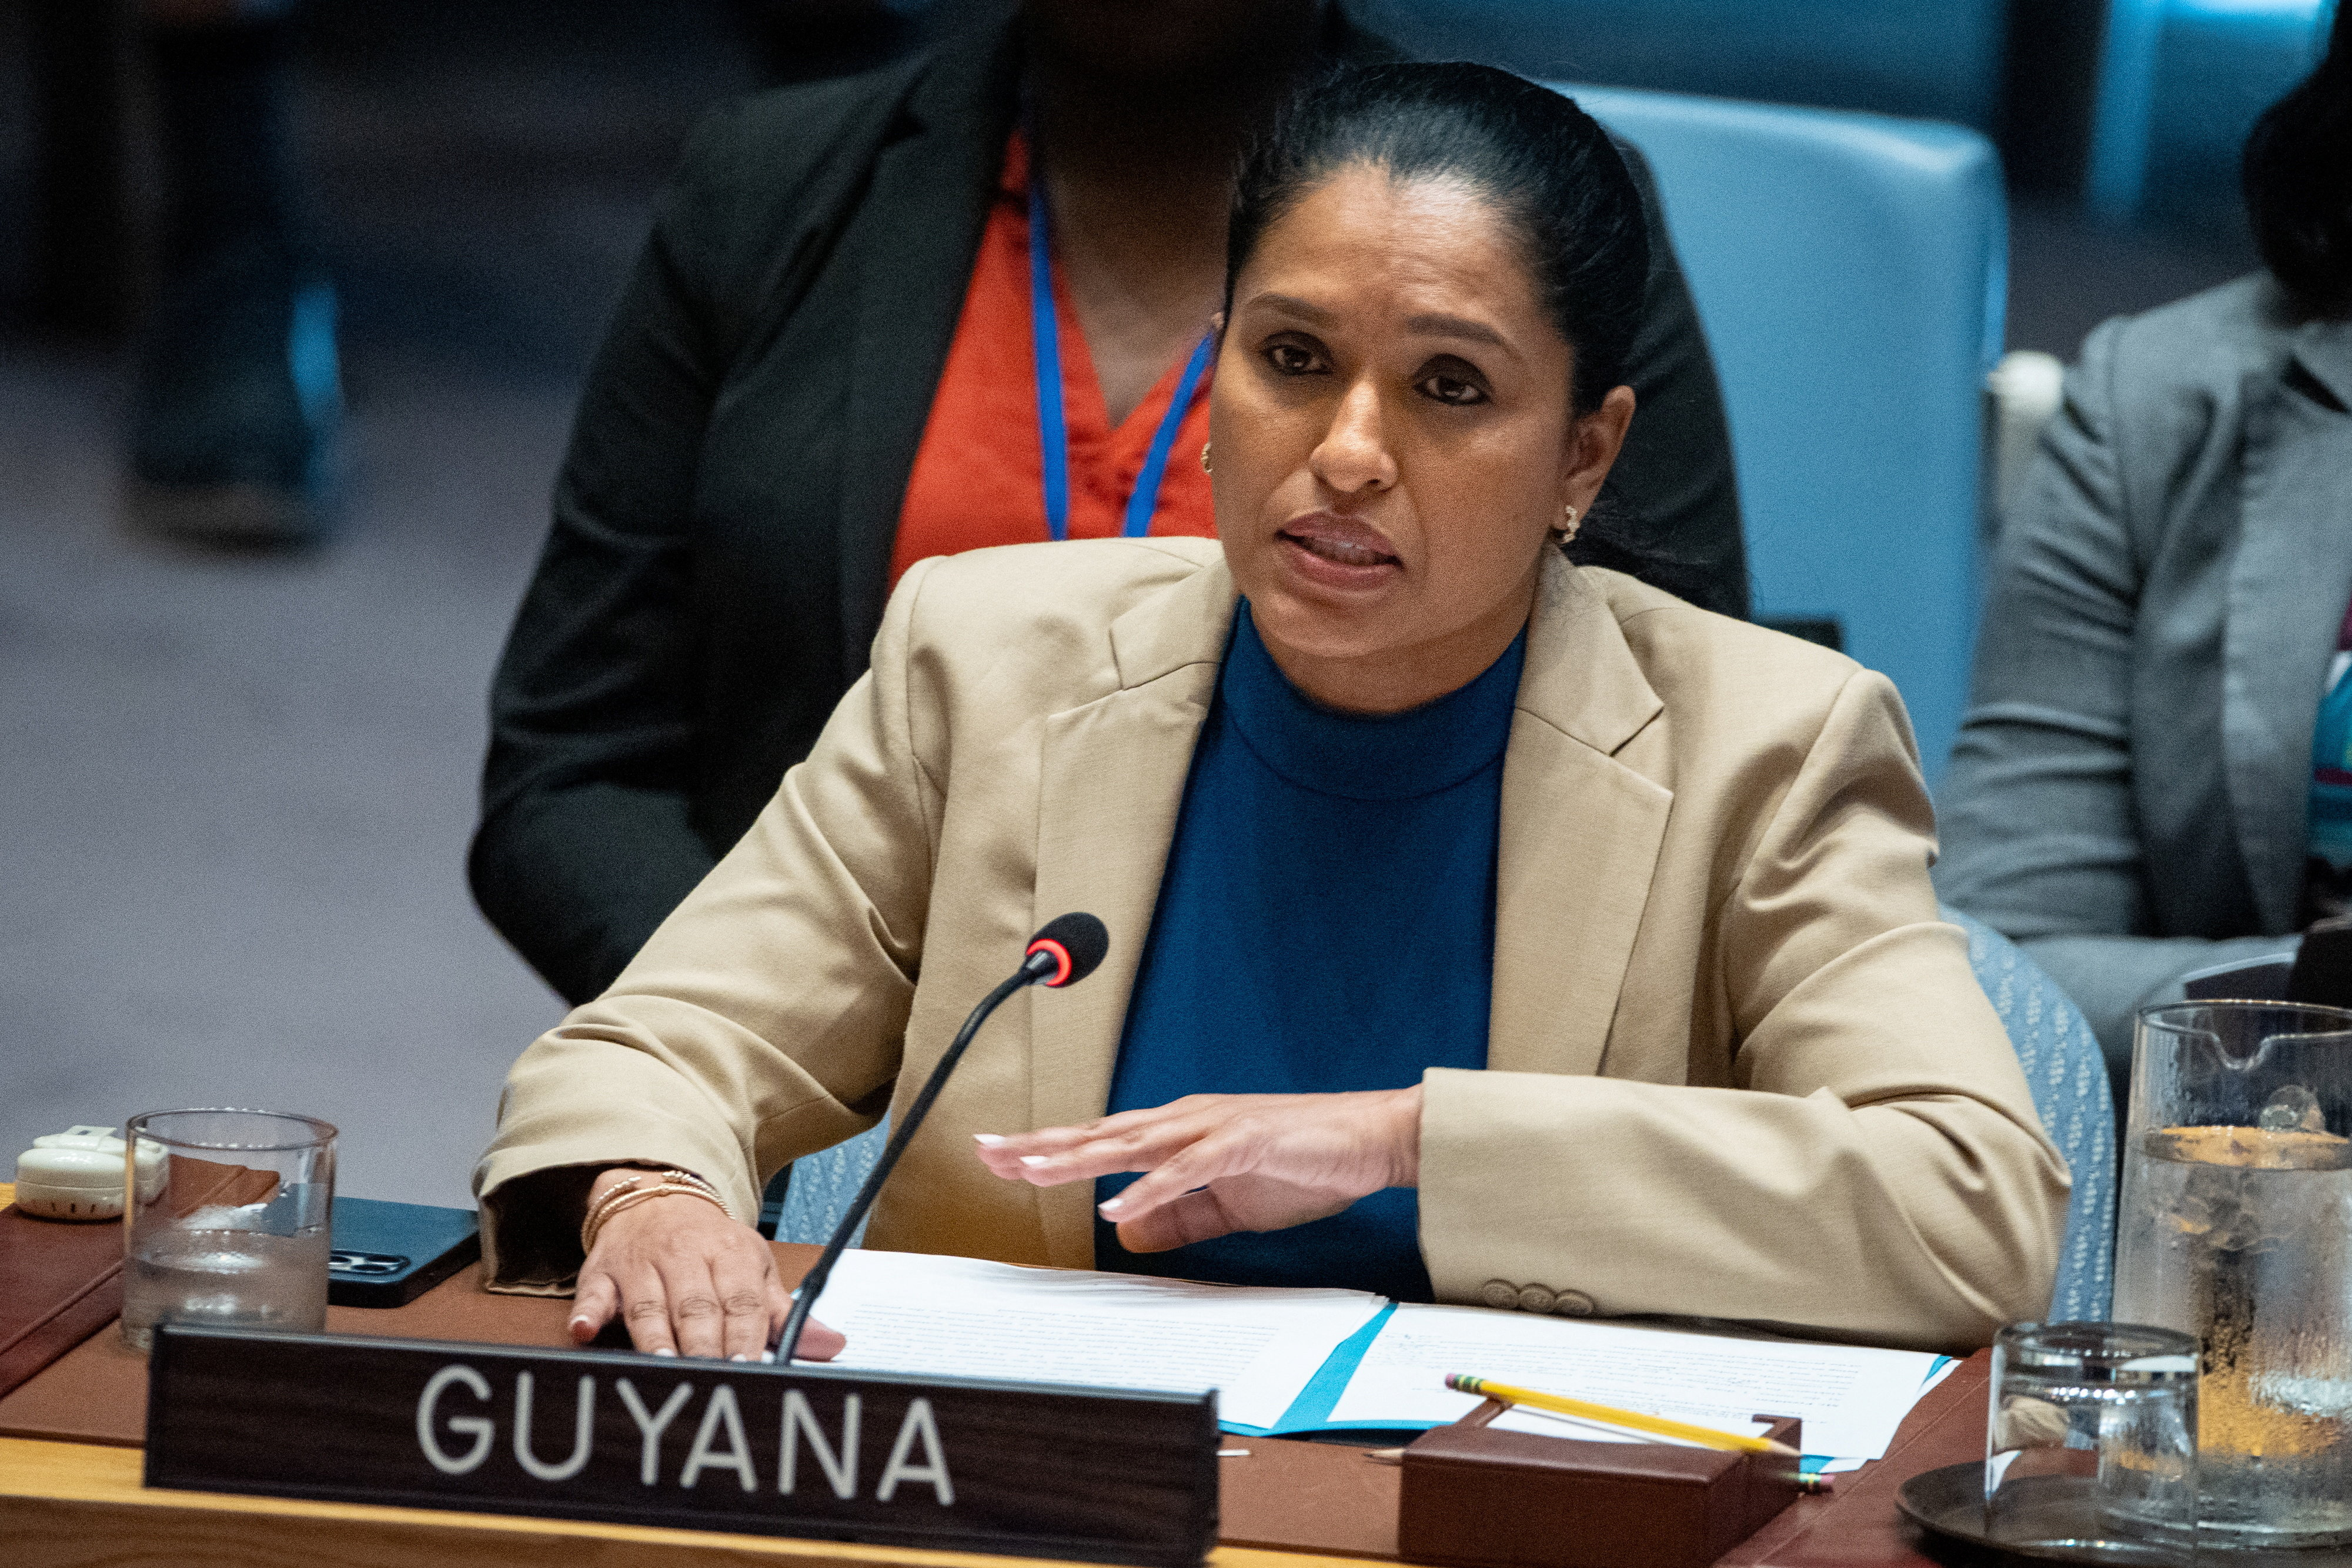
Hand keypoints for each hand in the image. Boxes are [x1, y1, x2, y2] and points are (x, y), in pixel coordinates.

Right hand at [569, 1167, 845, 1360]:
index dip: (745, 1334)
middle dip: (703, 1344)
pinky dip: (588, 1311)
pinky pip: (593, 1293)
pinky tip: (584, 1329)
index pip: (741, 1301)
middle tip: (708, 1377)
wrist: (655, 1196)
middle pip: (696, 1306)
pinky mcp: (603, 1272)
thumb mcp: (753, 1267)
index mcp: (731, 1255)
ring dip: (653, 1337)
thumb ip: (785, 1313)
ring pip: (649, 1305)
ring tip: (662, 1365)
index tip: (749, 1365)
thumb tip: (830, 1346)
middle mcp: (685, 1257)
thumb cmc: (709, 1244)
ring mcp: (641, 1264)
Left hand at [972, 1088, 1421, 1252]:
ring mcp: (1214, 1128)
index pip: (1102, 1140)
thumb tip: (1124, 1230)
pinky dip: (1152, 1187)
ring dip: (1081, 1158)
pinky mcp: (1244, 1143)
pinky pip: (1188, 1170)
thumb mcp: (1230, 1202)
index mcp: (1180, 1132)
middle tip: (988, 1152)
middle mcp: (1187, 1120)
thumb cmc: (1305, 1162)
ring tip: (1034, 1171)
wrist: (1370, 1138)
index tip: (1001, 1156)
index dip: (1050, 1148)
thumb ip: (1178, 1215)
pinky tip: (1118, 1205)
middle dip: (1043, 1145)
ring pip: (1133, 1144)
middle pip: (1101, 1134)